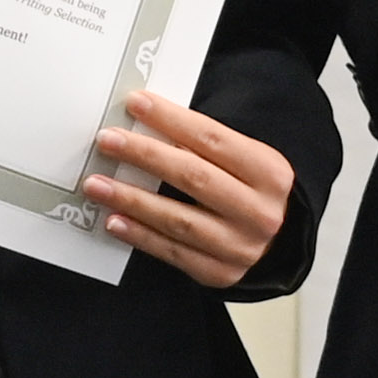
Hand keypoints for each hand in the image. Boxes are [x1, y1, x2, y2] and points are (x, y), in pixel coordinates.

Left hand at [85, 90, 297, 289]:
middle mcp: (259, 211)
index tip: (136, 104)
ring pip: (177, 218)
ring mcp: (240, 246)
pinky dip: (139, 235)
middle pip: (193, 176)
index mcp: (270, 172)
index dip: (171, 119)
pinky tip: (114, 220)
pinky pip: (172, 252)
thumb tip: (148, 124)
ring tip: (97, 184)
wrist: (280, 243)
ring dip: (131, 199)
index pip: (212, 138)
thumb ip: (205, 145)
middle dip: (144, 155)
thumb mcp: (247, 161)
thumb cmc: (252, 192)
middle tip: (108, 141)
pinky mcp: (220, 273)